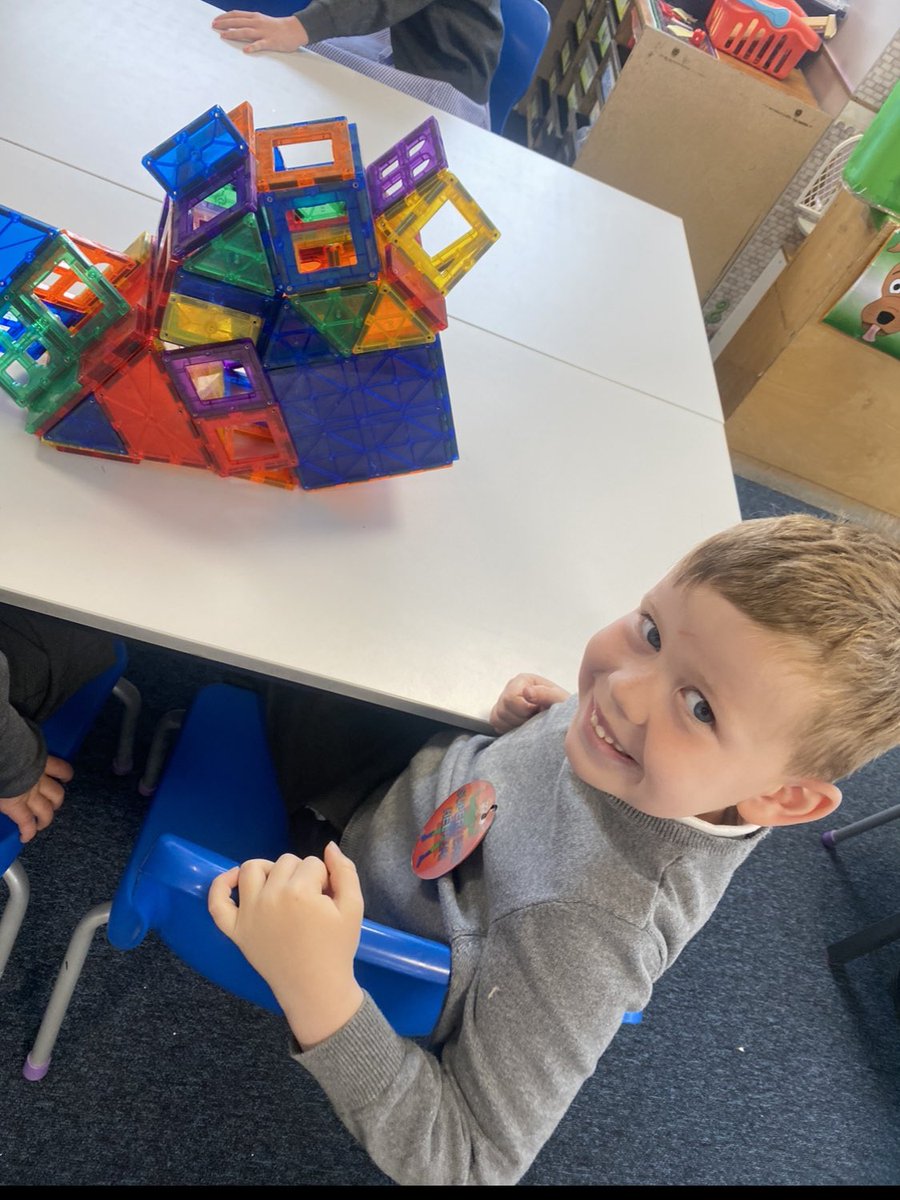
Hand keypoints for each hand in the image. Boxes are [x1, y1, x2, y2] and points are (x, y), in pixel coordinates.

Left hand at [0, 755, 73, 842]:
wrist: (3, 747)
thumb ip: (1, 802)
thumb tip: (2, 804)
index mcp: (15, 803)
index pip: (27, 824)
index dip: (28, 833)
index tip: (24, 837)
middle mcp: (31, 792)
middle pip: (46, 811)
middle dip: (45, 820)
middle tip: (40, 823)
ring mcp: (41, 777)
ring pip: (58, 793)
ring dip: (57, 801)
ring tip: (54, 803)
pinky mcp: (46, 762)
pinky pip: (62, 769)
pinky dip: (66, 775)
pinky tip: (65, 778)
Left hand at [208, 841, 364, 1046]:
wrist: (316, 989)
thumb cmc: (336, 949)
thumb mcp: (354, 908)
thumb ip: (345, 872)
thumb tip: (329, 847)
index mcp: (300, 892)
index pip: (313, 863)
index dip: (325, 879)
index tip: (328, 901)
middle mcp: (270, 897)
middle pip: (285, 862)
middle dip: (302, 875)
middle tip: (311, 901)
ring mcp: (248, 913)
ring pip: (252, 869)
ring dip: (269, 870)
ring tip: (283, 887)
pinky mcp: (234, 930)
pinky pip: (217, 902)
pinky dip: (221, 885)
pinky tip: (234, 878)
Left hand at [211, 11, 308, 52]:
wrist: (294, 29)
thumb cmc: (277, 27)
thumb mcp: (262, 21)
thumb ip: (251, 23)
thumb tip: (238, 26)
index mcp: (255, 17)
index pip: (237, 15)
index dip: (225, 17)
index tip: (215, 20)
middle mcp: (257, 23)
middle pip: (238, 22)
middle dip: (225, 24)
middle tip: (214, 26)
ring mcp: (263, 32)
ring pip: (246, 32)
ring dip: (234, 33)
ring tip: (223, 36)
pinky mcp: (271, 42)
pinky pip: (260, 44)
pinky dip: (253, 47)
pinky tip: (246, 50)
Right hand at [489, 674, 568, 733]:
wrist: (561, 720)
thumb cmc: (561, 707)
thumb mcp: (558, 699)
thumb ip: (544, 694)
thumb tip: (526, 692)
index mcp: (523, 680)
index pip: (510, 698)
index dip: (524, 709)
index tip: (536, 710)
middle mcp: (511, 688)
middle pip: (502, 708)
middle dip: (519, 717)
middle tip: (534, 716)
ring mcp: (504, 701)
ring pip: (497, 717)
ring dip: (514, 724)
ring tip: (529, 721)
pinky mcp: (501, 714)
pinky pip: (496, 723)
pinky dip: (508, 728)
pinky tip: (521, 725)